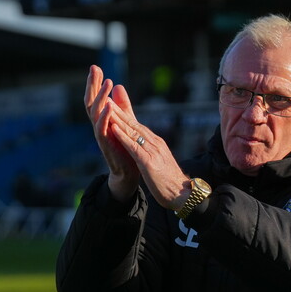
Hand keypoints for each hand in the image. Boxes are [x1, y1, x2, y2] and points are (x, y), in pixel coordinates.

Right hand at [85, 65, 139, 200]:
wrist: (128, 172)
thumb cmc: (125, 147)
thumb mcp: (125, 121)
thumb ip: (122, 106)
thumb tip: (118, 85)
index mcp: (103, 119)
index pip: (97, 98)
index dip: (95, 83)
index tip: (96, 67)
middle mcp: (99, 125)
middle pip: (92, 102)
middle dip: (92, 85)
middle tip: (94, 69)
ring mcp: (101, 135)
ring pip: (96, 113)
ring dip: (101, 98)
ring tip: (106, 82)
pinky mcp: (106, 145)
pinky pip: (102, 130)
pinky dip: (104, 118)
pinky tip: (108, 107)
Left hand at [93, 70, 191, 210]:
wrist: (183, 195)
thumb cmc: (170, 181)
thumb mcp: (158, 162)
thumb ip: (151, 152)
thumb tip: (145, 145)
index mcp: (156, 143)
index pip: (138, 126)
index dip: (125, 114)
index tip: (114, 102)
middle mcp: (155, 143)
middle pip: (134, 124)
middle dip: (119, 110)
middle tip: (107, 96)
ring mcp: (152, 151)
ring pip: (133, 131)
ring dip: (119, 118)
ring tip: (107, 106)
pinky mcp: (149, 162)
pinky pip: (133, 147)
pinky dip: (123, 136)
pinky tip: (113, 128)